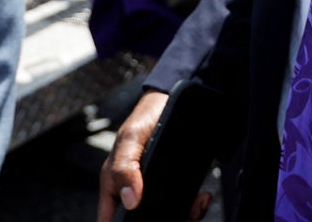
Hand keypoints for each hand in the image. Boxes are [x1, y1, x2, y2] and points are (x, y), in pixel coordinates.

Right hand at [97, 91, 213, 221]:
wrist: (173, 101)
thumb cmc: (145, 117)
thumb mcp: (130, 138)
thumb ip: (124, 168)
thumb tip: (130, 200)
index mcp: (115, 185)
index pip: (110, 218)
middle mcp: (135, 191)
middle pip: (142, 221)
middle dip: (162, 221)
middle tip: (179, 215)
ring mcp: (155, 190)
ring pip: (166, 217)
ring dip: (183, 216)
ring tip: (195, 205)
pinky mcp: (175, 186)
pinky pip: (183, 207)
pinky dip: (194, 207)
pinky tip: (201, 197)